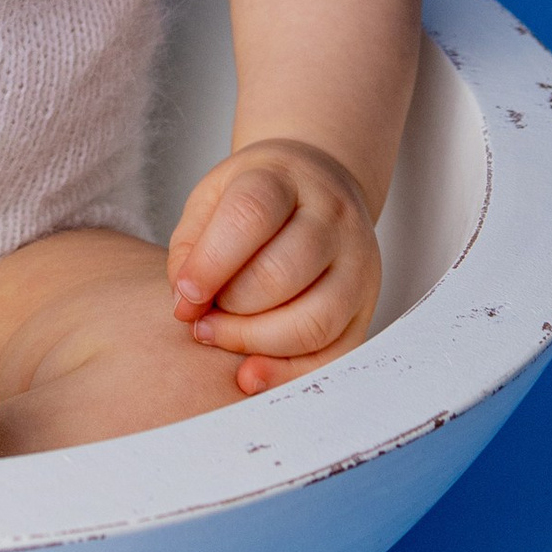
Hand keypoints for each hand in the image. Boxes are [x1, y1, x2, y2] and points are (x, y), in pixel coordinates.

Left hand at [166, 137, 382, 395]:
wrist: (321, 190)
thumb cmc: (256, 201)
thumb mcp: (212, 199)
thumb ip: (191, 246)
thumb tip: (185, 306)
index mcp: (286, 178)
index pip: (252, 215)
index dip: (212, 262)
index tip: (185, 296)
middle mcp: (332, 219)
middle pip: (284, 273)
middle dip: (231, 309)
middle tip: (199, 320)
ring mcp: (358, 265)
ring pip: (315, 321)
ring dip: (256, 343)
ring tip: (217, 337)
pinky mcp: (366, 309)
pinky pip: (334, 355)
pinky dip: (289, 373)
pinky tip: (251, 373)